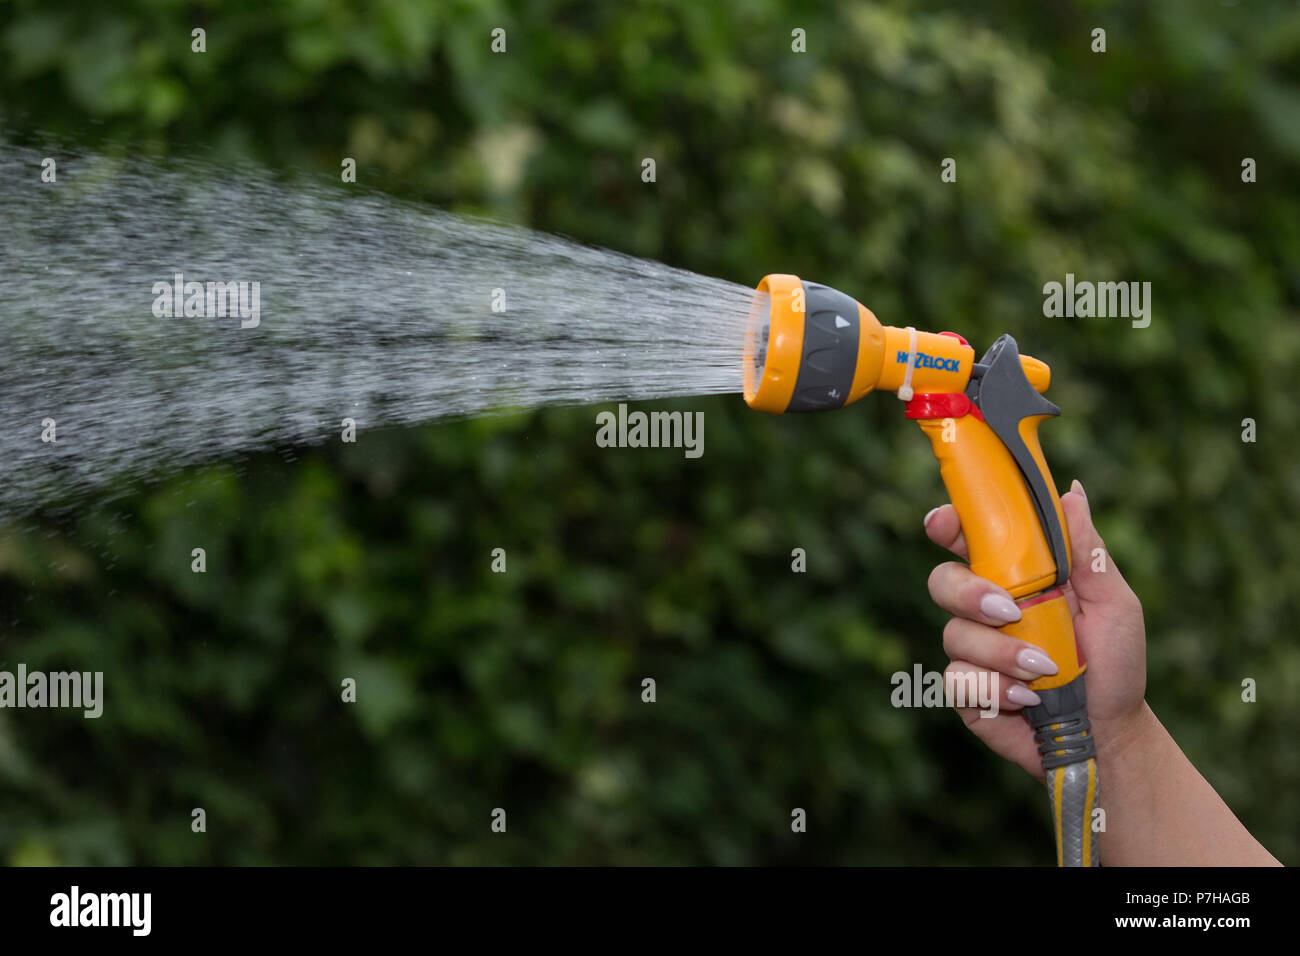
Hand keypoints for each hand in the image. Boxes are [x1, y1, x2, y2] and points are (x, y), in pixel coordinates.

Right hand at [924, 480, 1147, 778]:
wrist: (1110, 732)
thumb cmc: (1114, 662)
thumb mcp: (1114, 603)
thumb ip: (1087, 552)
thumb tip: (1073, 492)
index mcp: (1014, 576)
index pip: (967, 539)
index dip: (947, 524)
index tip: (943, 523)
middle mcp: (985, 608)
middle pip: (942, 580)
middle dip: (968, 593)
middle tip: (1007, 611)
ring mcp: (972, 650)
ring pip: (954, 635)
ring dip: (1000, 653)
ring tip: (1044, 671)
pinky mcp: (967, 691)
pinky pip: (960, 680)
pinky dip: (996, 688)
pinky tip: (1028, 698)